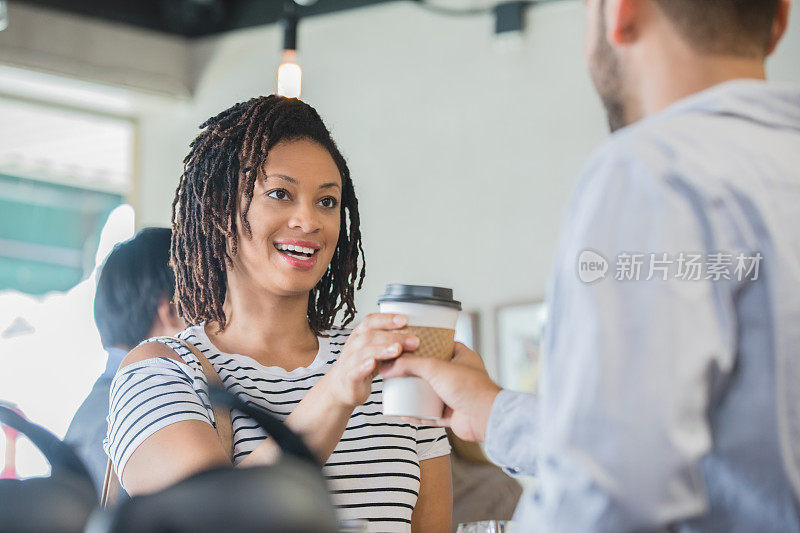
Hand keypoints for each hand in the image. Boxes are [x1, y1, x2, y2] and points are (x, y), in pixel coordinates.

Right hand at [323, 313, 419, 408]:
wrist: (341, 388)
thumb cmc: (362, 366)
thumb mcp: (376, 350)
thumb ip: (390, 342)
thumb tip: (417, 336)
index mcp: (360, 335)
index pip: (371, 321)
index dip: (387, 319)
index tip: (405, 319)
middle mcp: (353, 345)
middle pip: (371, 335)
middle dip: (393, 336)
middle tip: (414, 341)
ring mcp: (349, 361)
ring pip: (364, 351)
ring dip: (382, 349)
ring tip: (398, 350)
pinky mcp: (348, 378)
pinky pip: (355, 370)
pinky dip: (364, 366)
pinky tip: (373, 364)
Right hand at [379, 342, 501, 441]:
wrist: (483, 417)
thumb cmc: (469, 387)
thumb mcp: (435, 368)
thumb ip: (410, 364)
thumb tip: (389, 367)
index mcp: (463, 357)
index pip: (441, 345)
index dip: (425, 344)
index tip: (408, 345)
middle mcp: (460, 375)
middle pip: (432, 370)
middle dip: (415, 371)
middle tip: (398, 368)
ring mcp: (456, 395)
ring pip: (431, 392)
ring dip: (415, 393)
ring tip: (398, 389)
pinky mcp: (452, 414)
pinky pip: (430, 412)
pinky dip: (418, 413)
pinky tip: (404, 412)